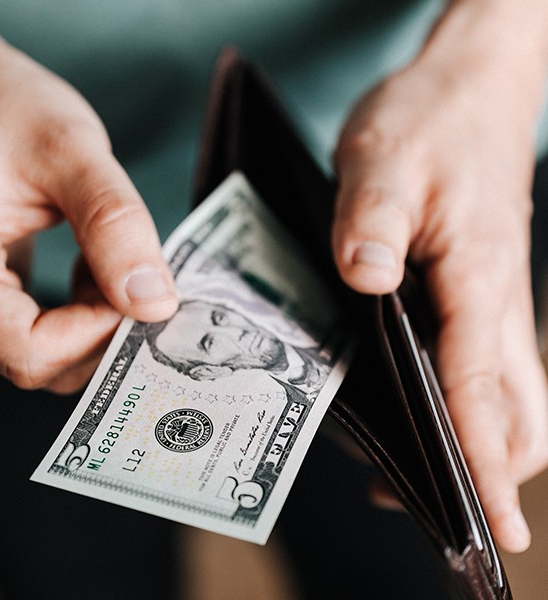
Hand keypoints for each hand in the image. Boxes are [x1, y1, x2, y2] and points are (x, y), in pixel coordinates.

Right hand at [0, 5, 177, 392]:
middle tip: (140, 279)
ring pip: (44, 354)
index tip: (142, 292)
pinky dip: (81, 314)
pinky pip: (39, 334)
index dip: (99, 334)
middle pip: (40, 363)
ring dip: (96, 321)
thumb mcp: (66, 150)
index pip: (32, 353)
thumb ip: (114, 225)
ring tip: (111, 262)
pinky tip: (93, 270)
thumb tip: (154, 303)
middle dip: (104, 330)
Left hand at [333, 2, 547, 552]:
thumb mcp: (384, 159)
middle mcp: (495, 299)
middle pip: (515, 408)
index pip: (484, 388)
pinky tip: (409, 402)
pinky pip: (478, 359)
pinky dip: (460, 398)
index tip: (489, 527)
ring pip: (503, 390)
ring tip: (414, 473)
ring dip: (474, 438)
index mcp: (480, 277)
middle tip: (436, 510)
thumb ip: (372, 221)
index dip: (484, 461)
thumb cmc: (431, 119)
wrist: (466, 88)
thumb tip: (365, 280)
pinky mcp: (473, 287)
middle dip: (487, 467)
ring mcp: (489, 297)